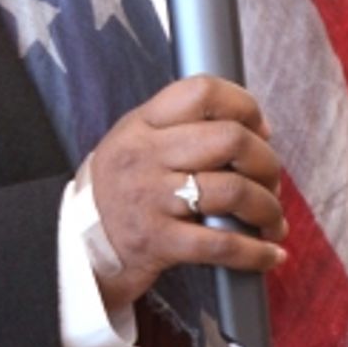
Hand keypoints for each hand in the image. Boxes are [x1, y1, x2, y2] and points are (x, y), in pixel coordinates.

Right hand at [88, 74, 285, 311]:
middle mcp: (146, 156)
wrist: (75, 248)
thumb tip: (254, 130)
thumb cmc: (118, 192)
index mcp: (142, 124)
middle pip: (230, 139)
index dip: (245, 106)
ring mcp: (151, 198)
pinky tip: (270, 255)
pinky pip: (221, 244)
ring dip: (267, 207)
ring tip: (272, 219)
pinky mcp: (158, 242)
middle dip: (266, 161)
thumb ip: (179, 128)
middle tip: (270, 180)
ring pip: (234, 190)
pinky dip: (256, 252)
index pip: (202, 92)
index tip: (260, 130)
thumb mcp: (134, 142)